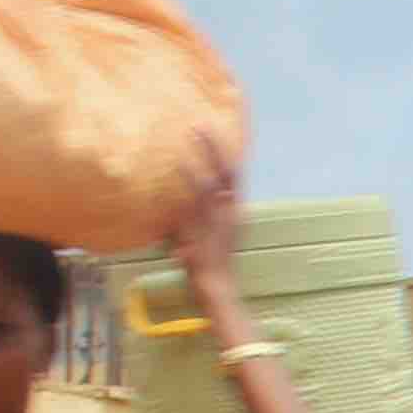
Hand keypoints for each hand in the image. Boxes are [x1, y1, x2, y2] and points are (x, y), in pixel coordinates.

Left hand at [171, 135, 256, 333]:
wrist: (217, 287)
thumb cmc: (212, 262)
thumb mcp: (215, 233)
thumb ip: (205, 213)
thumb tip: (183, 196)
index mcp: (235, 212)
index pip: (234, 176)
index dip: (226, 153)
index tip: (214, 130)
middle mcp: (229, 212)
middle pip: (227, 173)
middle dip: (214, 148)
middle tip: (199, 125)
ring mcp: (216, 220)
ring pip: (211, 184)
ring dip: (200, 160)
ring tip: (186, 139)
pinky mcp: (201, 230)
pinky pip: (192, 204)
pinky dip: (187, 185)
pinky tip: (177, 170)